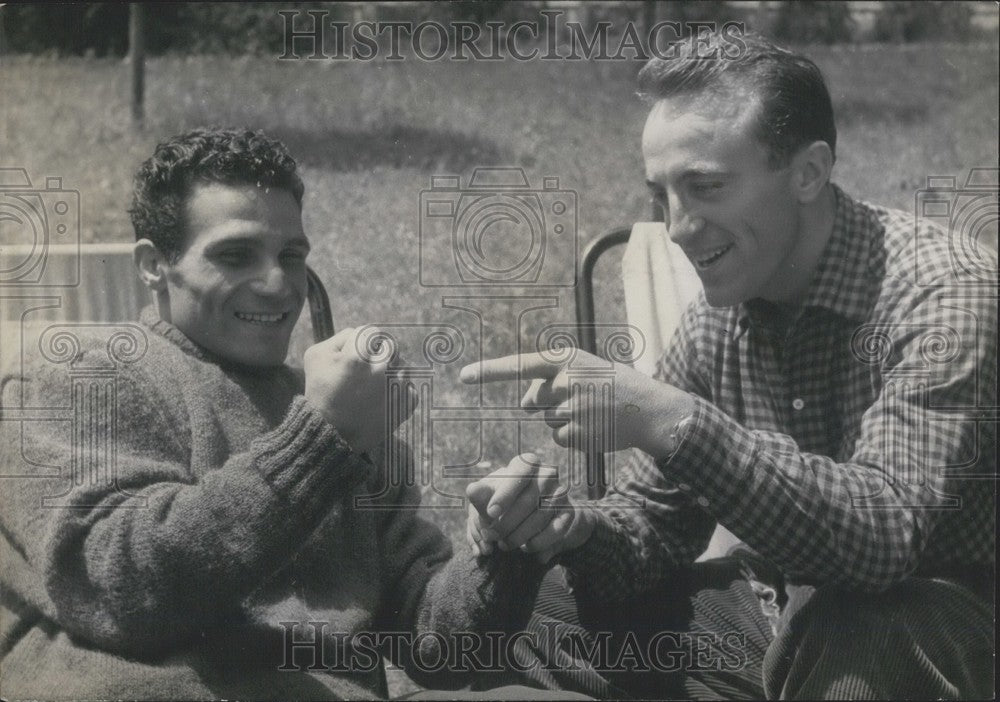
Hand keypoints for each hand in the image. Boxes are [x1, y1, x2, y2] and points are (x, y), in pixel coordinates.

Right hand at [303, 326, 417, 452]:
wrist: (331, 434)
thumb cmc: (320, 392)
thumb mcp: (316, 356)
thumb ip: (341, 337)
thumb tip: (360, 334)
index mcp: (358, 355)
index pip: (372, 332)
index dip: (362, 343)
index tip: (356, 357)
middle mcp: (382, 369)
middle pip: (390, 347)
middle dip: (378, 356)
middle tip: (365, 372)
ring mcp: (397, 387)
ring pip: (402, 366)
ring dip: (390, 373)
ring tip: (372, 388)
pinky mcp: (406, 404)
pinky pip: (410, 386)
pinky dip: (398, 391)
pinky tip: (381, 399)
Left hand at [460, 351, 693, 456]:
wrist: (651, 409)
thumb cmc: (615, 385)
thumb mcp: (584, 370)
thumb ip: (550, 380)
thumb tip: (523, 404)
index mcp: (566, 358)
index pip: (520, 365)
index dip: (489, 372)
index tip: (463, 377)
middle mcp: (565, 381)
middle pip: (536, 399)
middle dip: (552, 402)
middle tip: (587, 398)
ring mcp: (570, 408)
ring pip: (548, 419)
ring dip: (566, 419)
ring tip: (596, 412)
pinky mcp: (576, 433)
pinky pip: (559, 437)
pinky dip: (574, 435)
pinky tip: (595, 427)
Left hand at [465, 453, 595, 563]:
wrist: (535, 513)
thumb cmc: (507, 500)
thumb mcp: (491, 496)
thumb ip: (481, 494)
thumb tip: (472, 490)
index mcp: (527, 463)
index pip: (519, 472)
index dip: (505, 493)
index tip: (490, 513)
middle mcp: (547, 474)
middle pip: (528, 500)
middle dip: (506, 522)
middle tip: (491, 536)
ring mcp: (561, 493)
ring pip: (540, 517)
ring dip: (520, 535)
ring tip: (504, 545)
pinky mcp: (569, 512)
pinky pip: (556, 530)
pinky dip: (539, 542)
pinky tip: (525, 548)